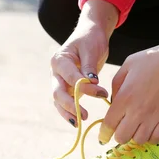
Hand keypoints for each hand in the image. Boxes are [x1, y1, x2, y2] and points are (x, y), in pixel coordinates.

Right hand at [50, 0, 118, 125]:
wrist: (89, 35)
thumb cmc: (91, 40)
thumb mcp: (92, 49)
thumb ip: (89, 66)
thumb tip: (91, 83)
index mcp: (59, 60)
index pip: (70, 77)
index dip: (84, 87)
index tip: (102, 92)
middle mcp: (56, 72)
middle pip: (58, 92)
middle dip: (70, 105)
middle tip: (85, 115)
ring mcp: (60, 81)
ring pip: (59, 101)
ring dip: (68, 112)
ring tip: (80, 123)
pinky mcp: (67, 87)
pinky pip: (65, 102)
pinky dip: (70, 112)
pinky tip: (78, 121)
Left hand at [99, 32, 158, 144]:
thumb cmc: (155, 58)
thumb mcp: (128, 65)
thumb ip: (117, 85)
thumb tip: (114, 102)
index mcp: (125, 97)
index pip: (109, 124)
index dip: (104, 133)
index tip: (104, 136)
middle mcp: (138, 110)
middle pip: (122, 138)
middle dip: (119, 135)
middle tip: (123, 128)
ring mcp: (155, 116)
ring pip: (139, 140)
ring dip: (136, 136)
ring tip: (138, 127)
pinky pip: (157, 138)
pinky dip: (152, 137)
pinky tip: (151, 129)